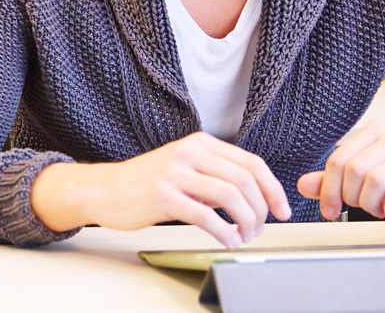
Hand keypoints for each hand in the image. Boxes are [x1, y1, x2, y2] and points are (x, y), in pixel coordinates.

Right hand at [32, 132, 291, 249]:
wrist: (103, 189)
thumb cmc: (145, 184)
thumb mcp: (184, 169)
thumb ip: (215, 177)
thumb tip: (253, 198)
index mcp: (199, 143)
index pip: (251, 163)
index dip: (273, 189)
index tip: (281, 210)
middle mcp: (188, 153)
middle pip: (245, 180)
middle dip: (260, 210)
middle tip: (260, 228)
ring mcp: (174, 173)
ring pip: (230, 196)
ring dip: (245, 222)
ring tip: (244, 236)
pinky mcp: (163, 196)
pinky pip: (206, 216)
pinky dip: (224, 232)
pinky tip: (227, 240)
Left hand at [298, 119, 384, 221]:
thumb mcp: (366, 179)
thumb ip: (333, 181)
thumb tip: (301, 185)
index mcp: (376, 131)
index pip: (338, 159)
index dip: (327, 189)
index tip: (329, 209)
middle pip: (354, 169)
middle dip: (350, 197)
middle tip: (360, 207)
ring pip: (375, 180)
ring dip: (370, 205)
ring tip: (378, 210)